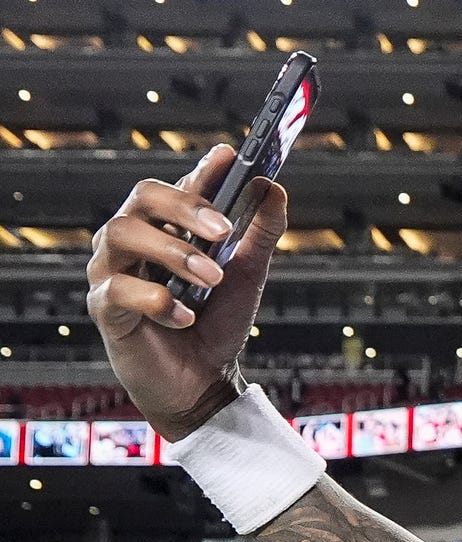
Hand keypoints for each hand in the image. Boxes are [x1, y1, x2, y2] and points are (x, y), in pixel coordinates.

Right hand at [86, 145, 284, 440]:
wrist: (204, 383)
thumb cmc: (217, 325)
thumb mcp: (248, 276)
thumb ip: (260, 233)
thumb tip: (273, 187)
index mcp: (166, 228)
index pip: (179, 186)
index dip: (202, 169)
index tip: (232, 156)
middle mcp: (133, 241)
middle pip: (142, 198)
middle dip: (185, 207)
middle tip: (224, 230)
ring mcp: (113, 271)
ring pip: (122, 234)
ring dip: (173, 253)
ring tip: (211, 279)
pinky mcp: (105, 308)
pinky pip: (118, 290)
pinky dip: (157, 300)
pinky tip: (186, 317)